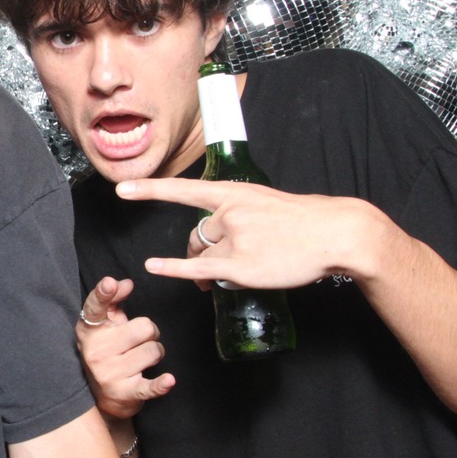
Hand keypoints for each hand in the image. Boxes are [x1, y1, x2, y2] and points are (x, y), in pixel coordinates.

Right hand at [77, 276, 173, 418]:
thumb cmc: (109, 351)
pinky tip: (169, 381)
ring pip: (154, 351)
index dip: (103, 294)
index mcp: (90, 330)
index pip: (95, 308)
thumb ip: (114, 300)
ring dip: (155, 353)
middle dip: (151, 333)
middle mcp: (96, 351)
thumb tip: (125, 282)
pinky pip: (149, 386)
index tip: (109, 284)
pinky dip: (161, 384)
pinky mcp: (125, 392)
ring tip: (142, 359)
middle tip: (140, 341)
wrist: (104, 396)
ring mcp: (109, 373)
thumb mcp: (107, 324)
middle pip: (144, 327)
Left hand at [117, 178, 384, 289]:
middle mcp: (229, 213)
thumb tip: (207, 248)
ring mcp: (234, 239)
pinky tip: (153, 267)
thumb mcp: (263, 205)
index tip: (122, 188)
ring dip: (213, 264)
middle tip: (232, 256)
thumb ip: (233, 220)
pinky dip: (174, 269)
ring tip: (250, 264)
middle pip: (196, 234)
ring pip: (204, 254)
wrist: (334, 233)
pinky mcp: (240, 265)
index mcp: (235, 192)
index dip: (151, 190)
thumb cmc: (302, 222)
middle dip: (203, 249)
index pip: (185, 191)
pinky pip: (199, 269)